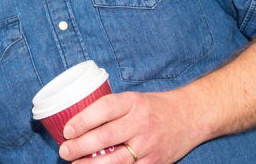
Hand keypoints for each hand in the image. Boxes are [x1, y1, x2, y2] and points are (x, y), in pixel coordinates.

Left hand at [58, 90, 200, 163]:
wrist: (191, 116)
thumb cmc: (156, 107)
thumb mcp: (135, 99)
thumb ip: (112, 109)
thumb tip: (78, 120)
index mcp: (133, 102)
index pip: (104, 109)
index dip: (82, 120)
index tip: (67, 130)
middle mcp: (141, 122)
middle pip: (105, 136)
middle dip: (80, 146)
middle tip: (64, 151)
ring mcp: (148, 144)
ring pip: (115, 160)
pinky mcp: (155, 162)